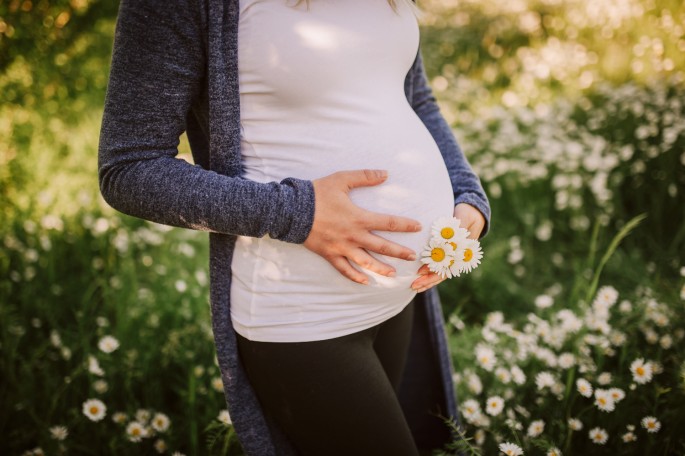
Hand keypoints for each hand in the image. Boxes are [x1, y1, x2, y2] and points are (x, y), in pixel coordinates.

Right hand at [303, 169, 421, 284]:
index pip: (388, 223)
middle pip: (381, 246)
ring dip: (380, 269)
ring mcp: (341, 248)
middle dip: (399, 252)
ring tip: (393, 274)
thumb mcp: (341, 180)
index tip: (418, 227)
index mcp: (359, 218)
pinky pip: (344, 269)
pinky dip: (355, 277)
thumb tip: (385, 173)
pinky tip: (365, 282)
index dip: (405, 225)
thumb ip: (364, 177)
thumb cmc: (317, 194)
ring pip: (365, 262)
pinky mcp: (329, 254)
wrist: (292, 211)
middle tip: (412, 257)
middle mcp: (353, 236)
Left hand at [410, 203, 485, 291]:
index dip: (434, 271)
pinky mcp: (445, 254)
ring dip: (427, 280)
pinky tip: (418, 277)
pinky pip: (437, 266)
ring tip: (414, 287)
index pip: (447, 266)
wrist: (471, 213)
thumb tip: (447, 244)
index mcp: (462, 252)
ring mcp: (451, 257)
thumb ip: (455, 233)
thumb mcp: (462, 221)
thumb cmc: (466, 216)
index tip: (420, 272)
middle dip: (428, 281)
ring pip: (439, 273)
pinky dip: (428, 273)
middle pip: (442, 273)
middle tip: (414, 285)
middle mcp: (457, 257)